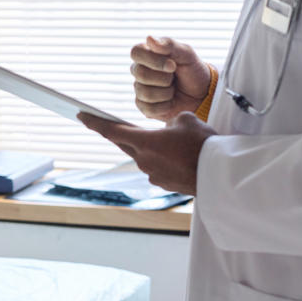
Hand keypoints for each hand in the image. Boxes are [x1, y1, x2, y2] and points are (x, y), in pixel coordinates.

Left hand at [77, 111, 216, 194]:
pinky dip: (163, 160)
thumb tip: (168, 130)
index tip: (81, 116)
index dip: (94, 123)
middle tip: (112, 125)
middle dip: (119, 134)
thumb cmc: (203, 145)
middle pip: (125, 143)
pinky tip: (180, 157)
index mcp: (144, 142)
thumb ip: (170, 122)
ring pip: (144, 155)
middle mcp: (143, 160)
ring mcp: (152, 174)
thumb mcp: (186, 120)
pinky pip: (157, 167)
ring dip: (151, 147)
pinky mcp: (163, 183)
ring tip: (174, 142)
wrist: (220, 175)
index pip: (111, 131)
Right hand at [131, 36, 210, 121]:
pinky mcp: (144, 106)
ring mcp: (140, 89)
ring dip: (166, 93)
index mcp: (147, 55)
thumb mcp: (187, 54)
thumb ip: (169, 45)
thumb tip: (149, 38)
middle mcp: (140, 71)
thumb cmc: (193, 71)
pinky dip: (165, 106)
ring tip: (173, 89)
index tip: (172, 65)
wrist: (202, 94)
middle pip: (141, 74)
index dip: (153, 60)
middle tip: (175, 77)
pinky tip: (171, 101)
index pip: (135, 52)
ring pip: (145, 93)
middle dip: (165, 78)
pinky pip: (149, 108)